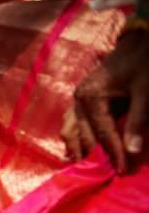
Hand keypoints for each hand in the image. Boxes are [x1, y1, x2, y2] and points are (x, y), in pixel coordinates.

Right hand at [61, 30, 148, 173]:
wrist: (138, 40)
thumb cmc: (143, 62)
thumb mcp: (145, 91)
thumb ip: (138, 121)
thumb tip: (133, 151)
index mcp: (92, 97)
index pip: (103, 133)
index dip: (114, 152)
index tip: (123, 170)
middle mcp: (78, 100)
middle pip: (85, 135)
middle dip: (98, 155)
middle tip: (112, 172)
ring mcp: (76, 99)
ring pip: (71, 131)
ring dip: (78, 149)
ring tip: (84, 167)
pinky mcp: (80, 99)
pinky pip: (72, 123)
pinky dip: (74, 137)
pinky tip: (76, 151)